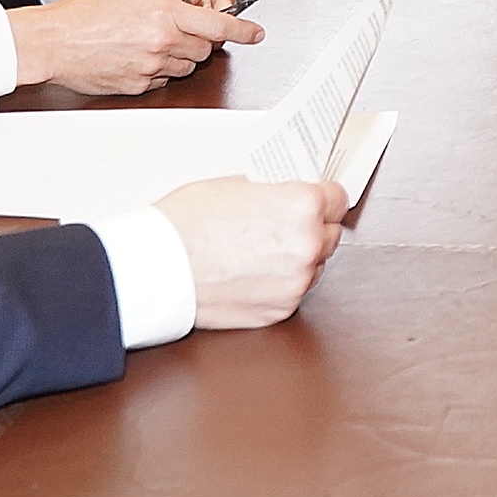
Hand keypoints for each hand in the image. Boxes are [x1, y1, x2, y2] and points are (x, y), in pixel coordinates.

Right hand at [6, 0, 261, 94]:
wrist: (53, 41)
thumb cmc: (86, 13)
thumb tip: (197, 7)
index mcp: (164, 13)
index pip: (218, 25)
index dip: (242, 31)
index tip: (256, 34)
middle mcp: (162, 41)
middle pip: (204, 49)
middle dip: (200, 42)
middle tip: (179, 31)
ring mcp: (151, 67)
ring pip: (185, 66)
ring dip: (179, 56)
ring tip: (150, 42)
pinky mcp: (138, 86)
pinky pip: (162, 80)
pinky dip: (158, 70)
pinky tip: (136, 57)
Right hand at [155, 175, 349, 327]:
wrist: (157, 268)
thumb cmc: (186, 224)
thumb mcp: (237, 184)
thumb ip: (275, 193)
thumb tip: (288, 197)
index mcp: (301, 206)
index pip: (338, 198)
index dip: (324, 197)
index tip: (319, 199)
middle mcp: (306, 247)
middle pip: (331, 233)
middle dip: (312, 227)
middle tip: (283, 223)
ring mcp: (295, 283)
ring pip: (315, 265)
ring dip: (299, 258)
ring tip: (263, 249)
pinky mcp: (279, 311)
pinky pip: (294, 292)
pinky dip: (281, 283)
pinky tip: (253, 271)